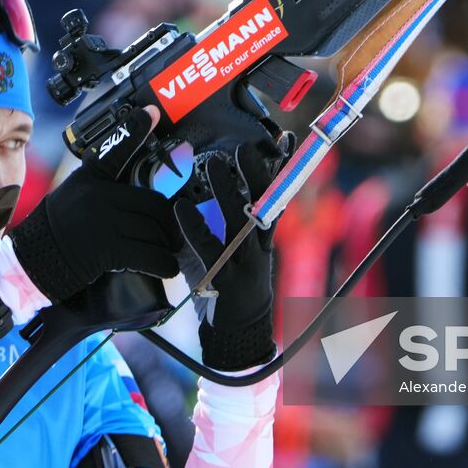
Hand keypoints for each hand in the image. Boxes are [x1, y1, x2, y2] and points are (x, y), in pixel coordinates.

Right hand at [10, 106, 182, 303]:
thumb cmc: (56, 230)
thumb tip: (140, 191)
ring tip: (169, 250)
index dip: (135, 129)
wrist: (31, 261)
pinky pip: (150, 254)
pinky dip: (164, 263)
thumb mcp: (75, 195)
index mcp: (90, 179)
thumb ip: (103, 188)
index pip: (116, 149)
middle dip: (169, 222)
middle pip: (154, 203)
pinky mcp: (108, 249)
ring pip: (156, 230)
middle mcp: (98, 196)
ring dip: (168, 245)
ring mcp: (104, 222)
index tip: (151, 112)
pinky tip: (166, 266)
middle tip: (173, 231)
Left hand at [174, 138, 283, 370]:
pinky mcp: (225, 280)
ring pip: (240, 221)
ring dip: (227, 190)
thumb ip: (244, 212)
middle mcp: (261, 245)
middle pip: (267, 203)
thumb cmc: (238, 278)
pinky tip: (181, 208)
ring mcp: (246, 262)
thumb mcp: (248, 244)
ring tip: (211, 164)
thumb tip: (235, 177)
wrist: (242, 330)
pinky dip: (195, 227)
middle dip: (257, 173)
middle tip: (242, 147)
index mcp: (267, 234)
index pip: (280, 194)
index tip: (286, 138)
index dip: (284, 166)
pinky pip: (210, 249)